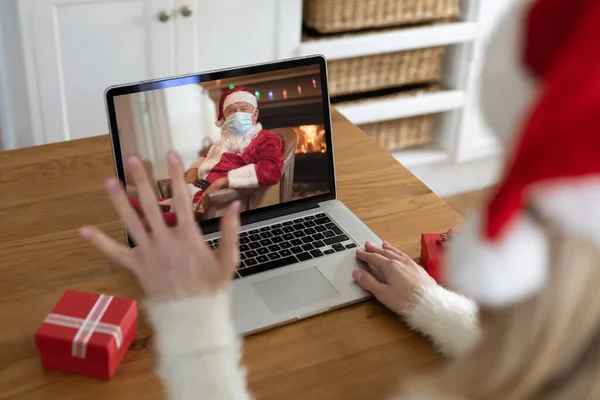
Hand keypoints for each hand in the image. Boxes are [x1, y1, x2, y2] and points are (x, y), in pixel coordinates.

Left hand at [78, 154, 240, 300]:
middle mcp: (165, 241)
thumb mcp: (228, 260)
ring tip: (110, 181)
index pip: (182, 200)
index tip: (171, 156)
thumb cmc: (211, 289)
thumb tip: (235, 206)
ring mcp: (149, 253)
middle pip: (152, 204)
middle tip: (134, 160)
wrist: (192, 317)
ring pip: (132, 222)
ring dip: (120, 201)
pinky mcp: (137, 267)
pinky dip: (100, 243)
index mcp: (189, 237)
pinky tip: (84, 231)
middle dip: (143, 180)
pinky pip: (115, 254)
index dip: (177, 176)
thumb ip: (231, 231)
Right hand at [353, 242, 436, 315]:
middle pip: (384, 253)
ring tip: (383, 244)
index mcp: (390, 267)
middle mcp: (401, 262)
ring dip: (388, 249)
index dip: (365, 256)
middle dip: (375, 249)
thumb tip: (357, 273)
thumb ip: (369, 282)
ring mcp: (411, 264)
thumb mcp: (382, 293)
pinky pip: (405, 256)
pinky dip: (399, 253)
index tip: (359, 253)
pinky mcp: (419, 269)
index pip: (374, 258)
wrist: (429, 304)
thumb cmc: (406, 301)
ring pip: (396, 253)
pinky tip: (401, 255)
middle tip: (368, 245)